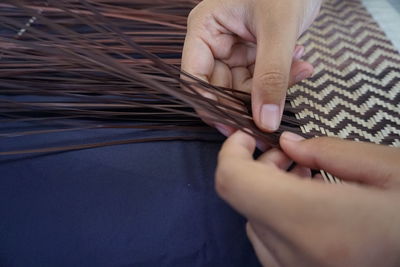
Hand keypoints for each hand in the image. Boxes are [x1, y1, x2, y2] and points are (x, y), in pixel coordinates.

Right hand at [181, 0, 320, 133]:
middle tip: (271, 113)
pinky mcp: (253, 52)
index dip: (210, 104)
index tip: (233, 126)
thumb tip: (264, 121)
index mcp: (205, 28)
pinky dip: (281, 77)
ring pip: (244, 86)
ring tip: (300, 70)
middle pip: (220, 87)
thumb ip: (272, 76)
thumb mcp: (279, 29)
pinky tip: (301, 63)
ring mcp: (234, 47)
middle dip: (248, 100)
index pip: (195, 77)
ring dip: (271, 87)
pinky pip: (261, 77)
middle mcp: (214, 41)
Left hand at [216, 131, 399, 266]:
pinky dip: (278, 220)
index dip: (231, 153)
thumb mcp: (390, 168)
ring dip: (268, 195)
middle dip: (257, 170)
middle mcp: (297, 258)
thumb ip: (328, 151)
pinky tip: (309, 206)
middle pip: (244, 203)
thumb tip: (287, 145)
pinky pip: (271, 247)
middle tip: (288, 154)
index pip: (234, 183)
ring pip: (255, 224)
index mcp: (316, 223)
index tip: (247, 136)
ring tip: (304, 176)